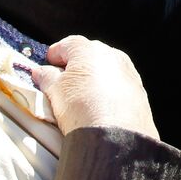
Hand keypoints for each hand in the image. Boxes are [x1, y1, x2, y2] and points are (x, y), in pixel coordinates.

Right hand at [32, 35, 157, 139]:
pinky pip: (119, 85)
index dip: (56, 53)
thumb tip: (41, 72)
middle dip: (75, 65)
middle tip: (62, 81)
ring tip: (81, 96)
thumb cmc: (82, 108)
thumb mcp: (55, 91)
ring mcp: (128, 72)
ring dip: (94, 78)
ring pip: (107, 69)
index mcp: (89, 50)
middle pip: (89, 54)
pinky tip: (100, 106)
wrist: (115, 135)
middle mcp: (112, 55)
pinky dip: (108, 91)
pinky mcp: (139, 91)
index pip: (69, 44)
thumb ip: (47, 77)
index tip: (48, 62)